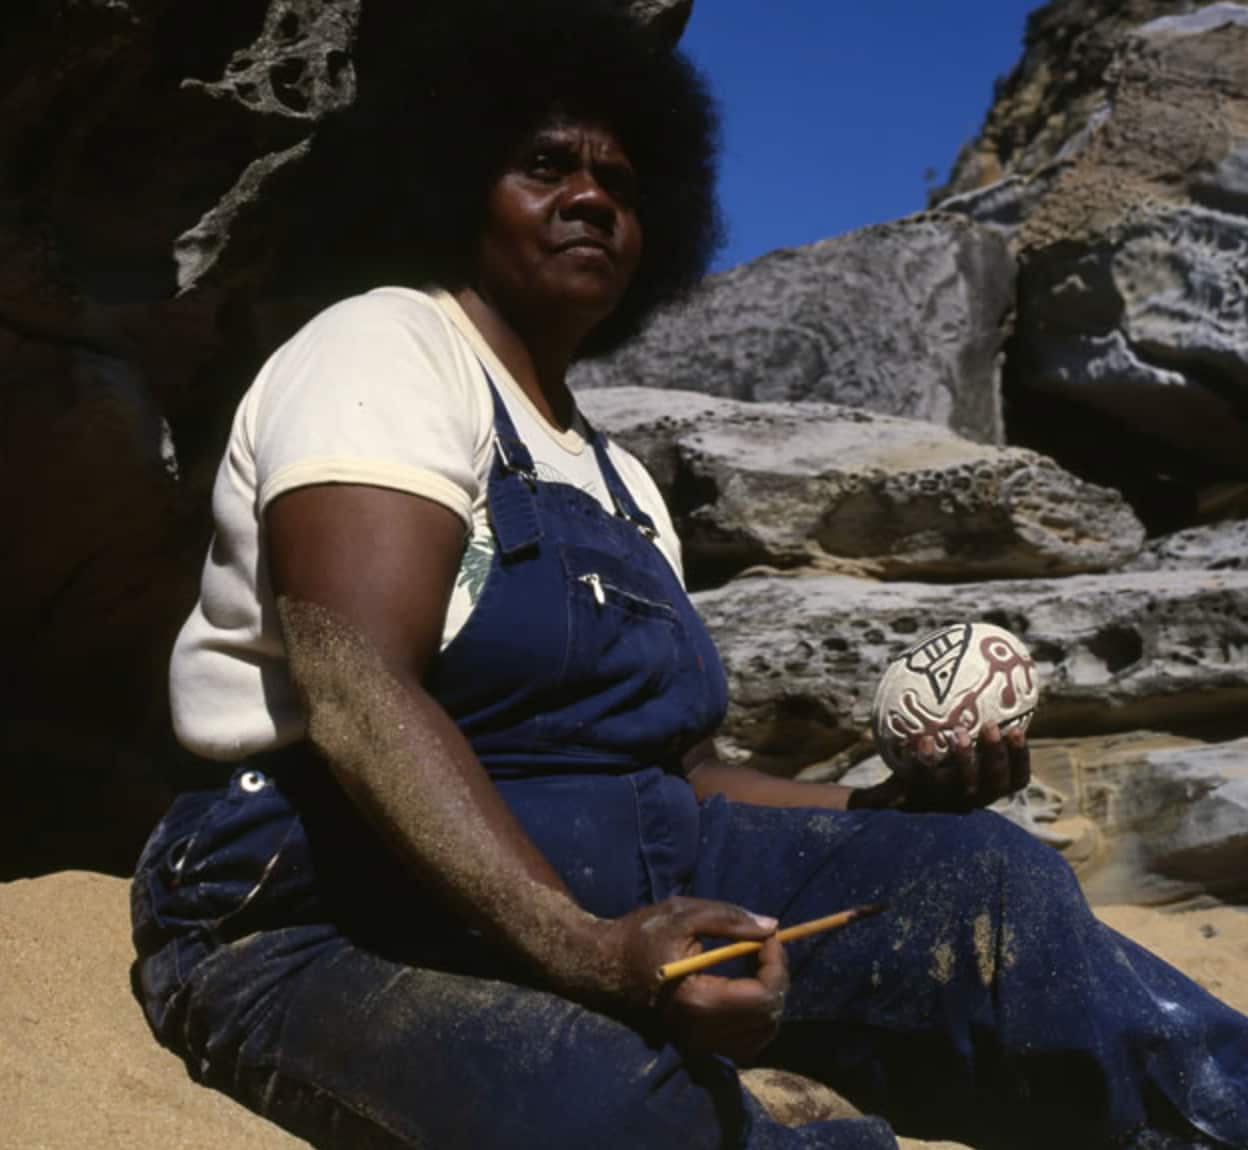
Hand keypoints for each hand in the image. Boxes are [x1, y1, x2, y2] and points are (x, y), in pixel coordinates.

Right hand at [582, 897, 787, 1062]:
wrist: (604, 965)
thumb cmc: (641, 935)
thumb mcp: (684, 914)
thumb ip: (730, 919)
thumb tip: (772, 928)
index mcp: (697, 1001)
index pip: (763, 996)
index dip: (776, 964)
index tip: (769, 936)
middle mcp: (701, 1032)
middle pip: (768, 1015)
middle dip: (776, 975)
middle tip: (764, 944)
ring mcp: (700, 1043)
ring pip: (763, 1031)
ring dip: (770, 994)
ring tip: (755, 961)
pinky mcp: (699, 1045)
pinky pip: (746, 1040)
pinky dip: (758, 1014)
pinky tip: (746, 985)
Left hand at [851, 723, 1029, 813]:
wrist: (893, 788)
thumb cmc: (935, 757)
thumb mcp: (954, 741)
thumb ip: (971, 718)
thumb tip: (989, 675)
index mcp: (988, 786)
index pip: (1016, 778)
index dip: (1019, 757)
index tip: (1016, 729)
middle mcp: (972, 797)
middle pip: (992, 781)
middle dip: (995, 754)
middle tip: (990, 726)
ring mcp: (945, 800)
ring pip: (962, 784)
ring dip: (965, 759)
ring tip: (960, 733)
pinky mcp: (918, 800)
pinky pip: (923, 780)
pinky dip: (924, 761)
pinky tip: (921, 740)